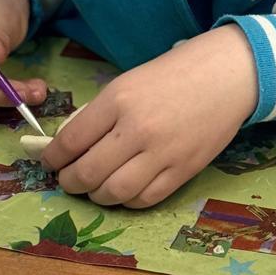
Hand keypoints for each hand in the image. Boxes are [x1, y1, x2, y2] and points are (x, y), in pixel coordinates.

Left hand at [40, 25, 257, 207]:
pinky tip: (123, 191)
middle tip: (68, 180)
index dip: (53, 158)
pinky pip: (145, 199)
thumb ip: (101, 113)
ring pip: (114, 193)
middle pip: (88, 173)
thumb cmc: (174, 74)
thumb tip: (71, 145)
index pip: (71, 141)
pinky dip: (127, 200)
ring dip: (96, 196)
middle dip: (70, 182)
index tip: (49, 162)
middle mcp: (137, 129)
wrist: (226, 74)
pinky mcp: (183, 171)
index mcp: (118, 100)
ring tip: (94, 188)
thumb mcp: (129, 82)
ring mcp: (162, 153)